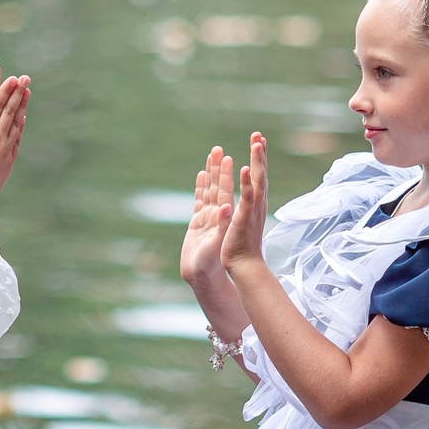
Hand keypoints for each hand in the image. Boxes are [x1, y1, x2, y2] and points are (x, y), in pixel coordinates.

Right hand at [0, 70, 29, 193]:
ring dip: (22, 106)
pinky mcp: (8, 161)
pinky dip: (20, 126)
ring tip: (27, 92)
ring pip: (16, 124)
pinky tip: (23, 118)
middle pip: (9, 112)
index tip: (11, 78)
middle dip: (17, 93)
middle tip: (24, 78)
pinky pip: (17, 139)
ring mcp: (5, 151)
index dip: (4, 91)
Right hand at [178, 145, 236, 288]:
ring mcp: (208, 218)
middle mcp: (218, 215)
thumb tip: (227, 206)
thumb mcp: (218, 243)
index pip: (227, 190)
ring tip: (212, 155)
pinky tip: (201, 175)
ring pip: (209, 190)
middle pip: (218, 186)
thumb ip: (222, 224)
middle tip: (218, 149)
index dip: (228, 174)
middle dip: (218, 168)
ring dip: (211, 173)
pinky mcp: (198, 223)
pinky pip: (200, 201)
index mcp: (225, 217)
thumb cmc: (213, 264)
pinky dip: (200, 188)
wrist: (204, 278)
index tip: (229, 157)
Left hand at [219, 131, 268, 271]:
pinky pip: (247, 198)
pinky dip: (248, 183)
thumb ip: (248, 207)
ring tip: (256, 143)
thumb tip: (251, 199)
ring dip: (257, 161)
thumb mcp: (246, 220)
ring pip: (257, 181)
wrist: (246, 265)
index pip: (258, 176)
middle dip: (259, 153)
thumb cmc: (244, 245)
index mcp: (255, 203)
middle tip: (258, 134)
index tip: (258, 141)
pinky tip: (246, 168)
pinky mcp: (244, 218)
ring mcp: (253, 210)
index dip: (259, 158)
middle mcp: (258, 204)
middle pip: (260, 173)